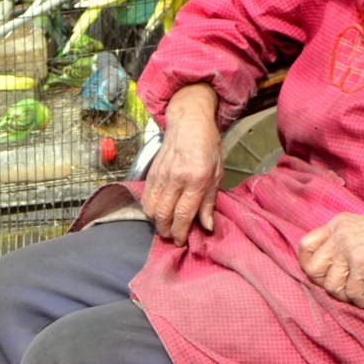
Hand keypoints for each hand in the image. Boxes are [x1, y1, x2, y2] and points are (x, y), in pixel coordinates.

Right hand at [142, 83, 222, 245]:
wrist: (188, 120)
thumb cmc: (207, 145)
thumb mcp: (217, 172)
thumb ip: (210, 201)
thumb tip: (206, 226)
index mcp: (196, 178)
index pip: (184, 214)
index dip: (181, 232)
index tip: (181, 242)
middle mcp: (176, 178)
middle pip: (164, 215)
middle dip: (167, 231)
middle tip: (173, 237)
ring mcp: (161, 175)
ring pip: (151, 209)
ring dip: (156, 223)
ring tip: (165, 227)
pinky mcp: (151, 173)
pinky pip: (146, 199)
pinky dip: (150, 211)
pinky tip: (157, 213)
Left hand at [297, 201, 363, 309]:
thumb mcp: (361, 227)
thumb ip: (342, 239)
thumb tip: (327, 266)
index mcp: (337, 224)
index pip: (305, 244)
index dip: (306, 263)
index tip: (319, 275)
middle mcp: (339, 235)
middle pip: (312, 268)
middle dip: (322, 284)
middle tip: (339, 289)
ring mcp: (349, 249)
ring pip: (330, 285)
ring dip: (343, 297)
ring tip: (357, 297)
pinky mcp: (362, 264)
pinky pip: (351, 292)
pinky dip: (359, 301)